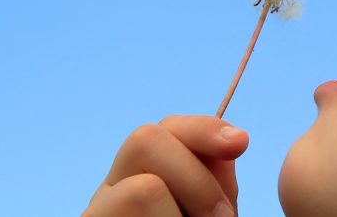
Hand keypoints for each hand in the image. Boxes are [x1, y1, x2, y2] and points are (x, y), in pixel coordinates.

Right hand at [83, 115, 249, 216]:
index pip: (162, 130)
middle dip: (196, 178)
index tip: (240, 141)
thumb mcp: (210, 214)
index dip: (203, 128)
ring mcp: (95, 210)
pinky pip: (136, 211)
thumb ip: (215, 181)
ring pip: (144, 188)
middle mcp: (110, 189)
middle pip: (145, 139)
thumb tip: (230, 141)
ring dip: (184, 214)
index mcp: (139, 176)